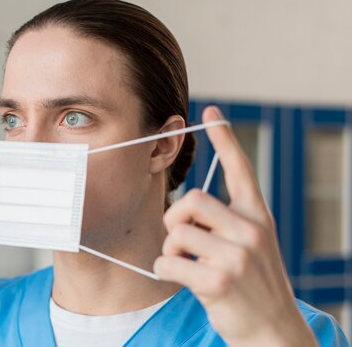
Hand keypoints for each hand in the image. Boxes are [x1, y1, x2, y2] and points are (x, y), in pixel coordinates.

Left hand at [153, 106, 316, 345]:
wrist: (273, 330)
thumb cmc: (253, 285)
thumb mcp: (252, 246)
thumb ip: (227, 223)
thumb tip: (187, 209)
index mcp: (258, 217)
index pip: (240, 170)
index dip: (225, 139)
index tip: (212, 112)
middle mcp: (250, 230)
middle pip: (192, 199)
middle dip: (176, 217)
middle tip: (181, 240)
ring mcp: (236, 256)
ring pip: (177, 232)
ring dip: (170, 250)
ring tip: (185, 265)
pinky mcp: (217, 281)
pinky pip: (168, 262)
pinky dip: (164, 271)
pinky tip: (180, 279)